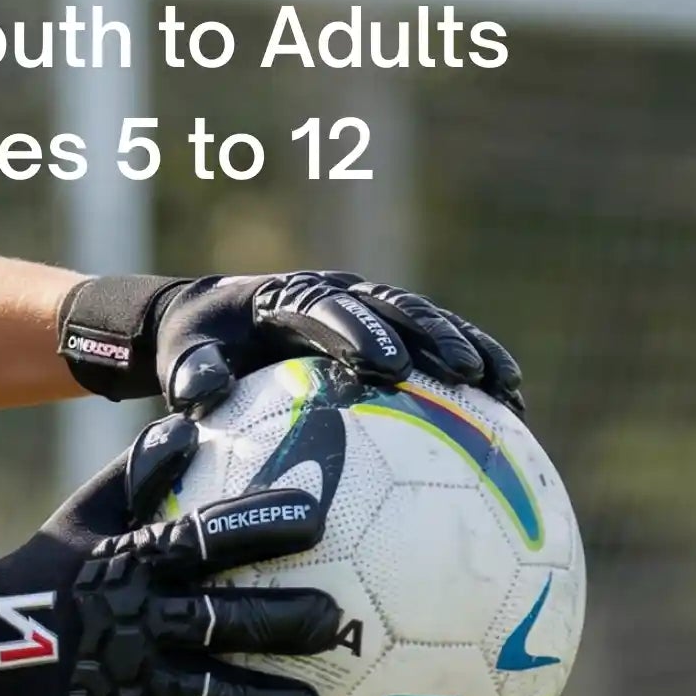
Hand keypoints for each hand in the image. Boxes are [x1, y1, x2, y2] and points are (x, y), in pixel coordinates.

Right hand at [0, 415, 343, 695]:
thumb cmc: (50, 569)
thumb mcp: (83, 514)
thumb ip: (136, 474)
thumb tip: (189, 423)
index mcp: (131, 563)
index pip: (203, 538)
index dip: (258, 525)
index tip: (313, 516)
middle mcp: (134, 620)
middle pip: (218, 621)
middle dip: (280, 622)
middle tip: (331, 622)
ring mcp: (126, 680)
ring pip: (206, 695)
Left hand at [60, 269, 524, 415]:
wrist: (207, 319)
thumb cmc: (194, 343)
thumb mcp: (184, 354)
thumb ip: (192, 371)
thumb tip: (198, 396)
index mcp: (288, 296)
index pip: (329, 310)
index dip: (360, 334)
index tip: (387, 367)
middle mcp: (336, 291)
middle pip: (394, 307)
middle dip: (430, 337)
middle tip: (463, 374)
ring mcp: (365, 305)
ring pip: (428, 320)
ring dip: (468, 348)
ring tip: (507, 388)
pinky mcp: (386, 326)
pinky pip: (435, 343)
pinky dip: (474, 365)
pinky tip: (511, 404)